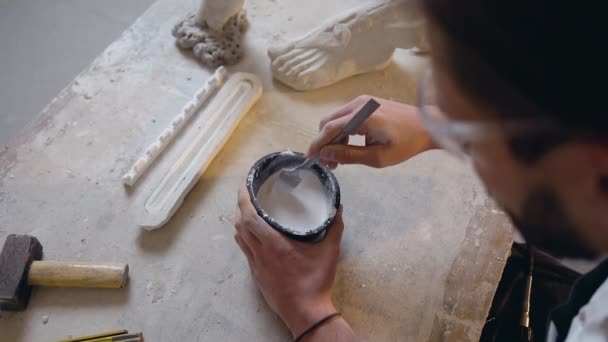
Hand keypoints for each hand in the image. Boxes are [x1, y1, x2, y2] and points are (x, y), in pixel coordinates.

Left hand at [234, 188, 344, 336]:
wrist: (305, 311)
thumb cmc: (316, 281)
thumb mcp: (329, 252)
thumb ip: (334, 227)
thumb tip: (338, 208)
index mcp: (274, 244)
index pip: (249, 218)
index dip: (243, 201)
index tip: (243, 188)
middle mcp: (260, 253)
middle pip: (240, 226)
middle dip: (239, 208)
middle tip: (245, 196)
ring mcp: (256, 265)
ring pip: (240, 239)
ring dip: (240, 224)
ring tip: (247, 212)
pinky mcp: (257, 275)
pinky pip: (245, 251)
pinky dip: (245, 239)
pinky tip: (254, 237)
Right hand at [307, 95, 434, 168]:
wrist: (428, 126)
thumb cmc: (407, 144)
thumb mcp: (378, 157)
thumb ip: (349, 155)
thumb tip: (325, 154)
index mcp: (363, 117)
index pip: (330, 128)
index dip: (317, 144)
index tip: (310, 158)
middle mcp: (359, 104)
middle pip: (329, 122)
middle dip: (324, 142)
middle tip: (329, 163)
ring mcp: (363, 102)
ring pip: (336, 119)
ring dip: (333, 138)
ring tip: (338, 159)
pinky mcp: (367, 104)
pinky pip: (346, 117)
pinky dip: (342, 131)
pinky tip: (348, 146)